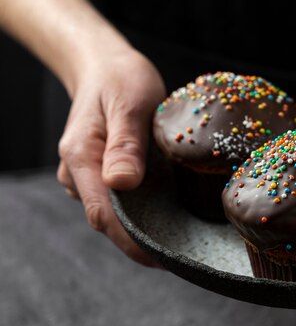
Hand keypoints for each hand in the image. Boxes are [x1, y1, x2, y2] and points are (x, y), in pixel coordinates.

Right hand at [57, 48, 165, 266]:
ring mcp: (91, 177)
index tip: (165, 259)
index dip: (133, 243)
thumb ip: (125, 143)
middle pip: (110, 222)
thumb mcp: (130, 103)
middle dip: (143, 243)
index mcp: (82, 158)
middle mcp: (80, 174)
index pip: (104, 215)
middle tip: (185, 257)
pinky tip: (172, 216)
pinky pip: (123, 201)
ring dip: (145, 229)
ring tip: (184, 241)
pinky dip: (145, 211)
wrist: (106, 66)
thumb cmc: (121, 80)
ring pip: (117, 214)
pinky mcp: (105, 175)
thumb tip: (121, 183)